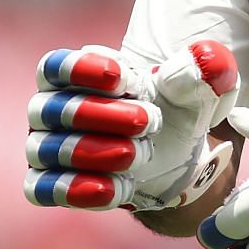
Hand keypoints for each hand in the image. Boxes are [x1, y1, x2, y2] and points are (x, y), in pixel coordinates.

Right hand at [24, 40, 238, 212]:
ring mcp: (45, 149)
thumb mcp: (191, 90)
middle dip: (101, 115)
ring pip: (48, 151)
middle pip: (52, 109)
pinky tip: (116, 189)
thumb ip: (196, 71)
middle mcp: (49, 109)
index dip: (84, 70)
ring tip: (139, 154)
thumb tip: (204, 58)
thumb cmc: (170, 110)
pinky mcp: (49, 185)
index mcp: (74, 74)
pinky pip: (44, 189)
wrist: (172, 158)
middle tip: (148, 121)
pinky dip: (77, 190)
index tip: (124, 79)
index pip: (56, 66)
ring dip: (95, 153)